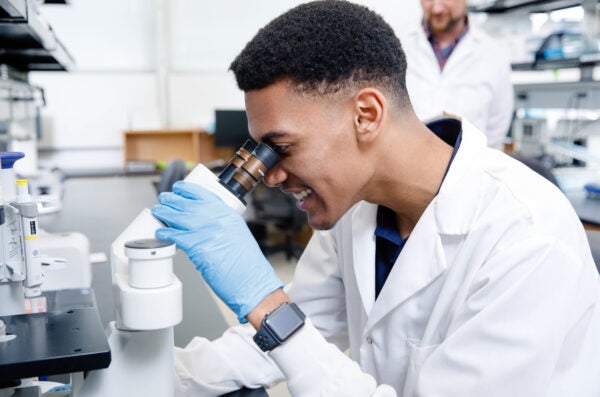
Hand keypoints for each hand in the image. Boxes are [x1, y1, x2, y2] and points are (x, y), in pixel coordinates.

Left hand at [151, 180, 282, 322]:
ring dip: (163, 213)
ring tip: (158, 211)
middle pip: (186, 202)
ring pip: (176, 216)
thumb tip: (201, 221)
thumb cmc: (247, 264)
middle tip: (164, 199)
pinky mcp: (196, 246)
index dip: (186, 189)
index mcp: (227, 214)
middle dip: (171, 199)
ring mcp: (205, 231)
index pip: (203, 193)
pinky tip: (161, 233)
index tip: (178, 189)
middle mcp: (216, 218)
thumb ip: (220, 224)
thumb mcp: (237, 233)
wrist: (252, 281)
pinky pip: (174, 236)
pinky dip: (164, 234)